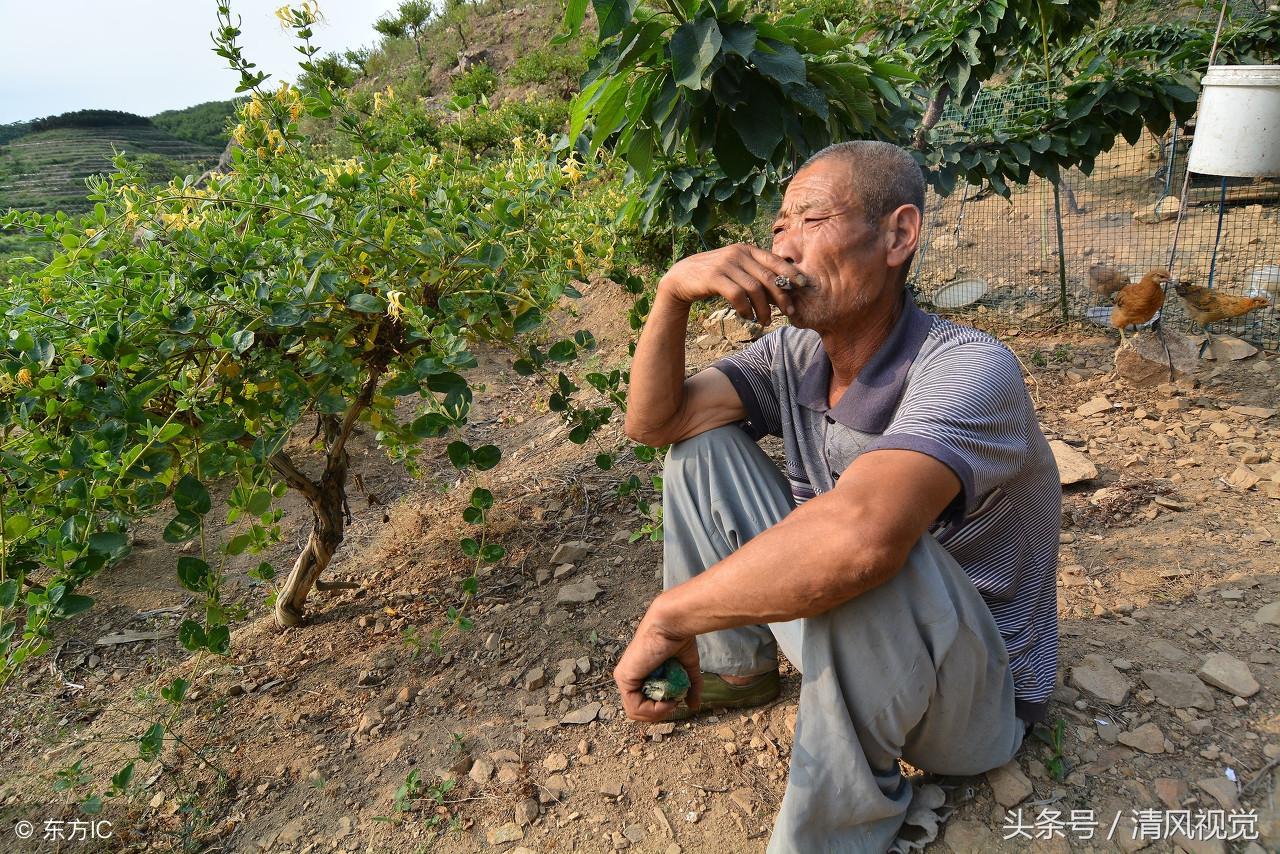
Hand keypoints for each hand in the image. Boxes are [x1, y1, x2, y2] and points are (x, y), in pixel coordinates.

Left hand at [614, 606, 702, 722]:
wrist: (672, 625)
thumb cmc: (678, 639)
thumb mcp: (686, 669)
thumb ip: (689, 688)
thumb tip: (694, 706)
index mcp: (640, 673)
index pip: (643, 702)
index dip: (661, 708)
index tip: (676, 698)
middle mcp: (629, 676)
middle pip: (638, 711)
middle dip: (659, 713)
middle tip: (673, 702)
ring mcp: (624, 677)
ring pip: (635, 712)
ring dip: (657, 713)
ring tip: (671, 701)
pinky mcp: (624, 678)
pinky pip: (634, 707)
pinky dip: (653, 710)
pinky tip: (666, 701)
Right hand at [657, 243, 803, 327]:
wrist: (682, 277)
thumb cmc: (714, 276)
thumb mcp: (736, 268)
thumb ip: (755, 273)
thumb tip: (782, 289)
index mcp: (746, 249)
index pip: (775, 260)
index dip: (791, 273)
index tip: (803, 286)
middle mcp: (738, 254)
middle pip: (769, 277)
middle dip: (782, 297)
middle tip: (788, 312)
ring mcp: (726, 265)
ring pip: (755, 290)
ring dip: (763, 309)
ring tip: (765, 321)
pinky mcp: (714, 277)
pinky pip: (738, 296)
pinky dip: (745, 309)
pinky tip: (747, 317)